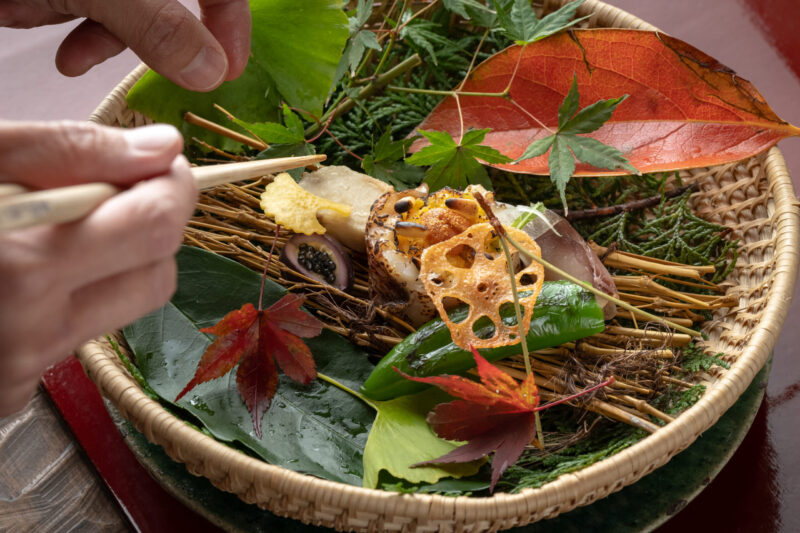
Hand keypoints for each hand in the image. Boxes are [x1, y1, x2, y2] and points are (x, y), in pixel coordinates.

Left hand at [0, 0, 250, 90]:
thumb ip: (158, 25)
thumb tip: (212, 71)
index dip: (230, 19)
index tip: (228, 68)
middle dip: (149, 32)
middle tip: (159, 76)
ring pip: (123, 1)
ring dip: (100, 33)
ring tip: (73, 57)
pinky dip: (69, 21)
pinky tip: (53, 45)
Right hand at [0, 121, 197, 414]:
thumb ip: (67, 150)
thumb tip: (161, 150)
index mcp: (20, 267)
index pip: (157, 226)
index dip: (172, 186)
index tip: (159, 164)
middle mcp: (27, 331)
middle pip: (159, 275)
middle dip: (153, 227)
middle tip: (118, 192)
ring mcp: (19, 370)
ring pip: (123, 309)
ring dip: (116, 263)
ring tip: (61, 230)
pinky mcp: (8, 393)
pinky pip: (75, 337)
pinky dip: (70, 299)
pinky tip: (23, 276)